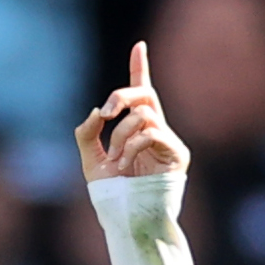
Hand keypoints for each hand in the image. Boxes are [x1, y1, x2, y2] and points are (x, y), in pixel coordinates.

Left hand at [75, 41, 189, 180]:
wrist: (127, 219)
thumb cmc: (112, 194)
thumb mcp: (90, 160)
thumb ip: (87, 134)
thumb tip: (97, 111)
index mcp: (136, 129)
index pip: (141, 92)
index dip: (140, 68)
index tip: (139, 45)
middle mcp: (156, 130)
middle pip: (144, 94)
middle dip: (120, 96)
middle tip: (104, 114)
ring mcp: (168, 141)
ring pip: (143, 115)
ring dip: (121, 136)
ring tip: (117, 160)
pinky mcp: (177, 154)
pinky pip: (151, 133)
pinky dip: (132, 146)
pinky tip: (126, 164)